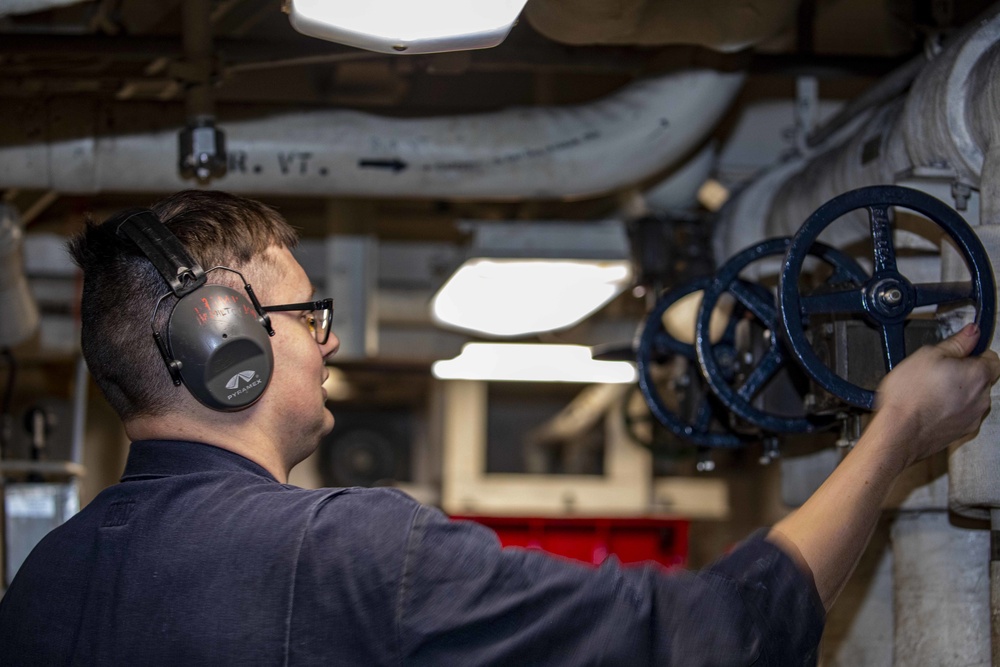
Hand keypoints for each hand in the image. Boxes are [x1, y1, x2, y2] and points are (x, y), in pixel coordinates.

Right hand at [875, 323, 999, 466]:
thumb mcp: (926, 355)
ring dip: (957, 394)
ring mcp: (973, 417)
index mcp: (978, 374)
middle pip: (981, 379)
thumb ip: (955, 343)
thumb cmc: (909, 397)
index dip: (973, 353)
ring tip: (930, 392)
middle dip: (963, 374)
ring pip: (971, 398)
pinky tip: (930, 407)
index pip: (991, 357)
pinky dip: (950, 411)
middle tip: (937, 372)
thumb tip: (971, 332)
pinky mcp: (963, 432)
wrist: (899, 433)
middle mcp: (982, 397)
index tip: (958, 354)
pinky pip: (961, 415)